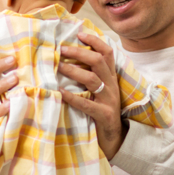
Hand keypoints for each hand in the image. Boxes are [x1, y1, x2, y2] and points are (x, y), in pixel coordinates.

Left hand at [60, 32, 124, 158]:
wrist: (115, 140)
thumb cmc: (101, 114)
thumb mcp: (98, 92)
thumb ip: (89, 77)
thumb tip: (67, 61)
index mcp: (111, 78)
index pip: (107, 53)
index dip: (94, 41)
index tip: (79, 34)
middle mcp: (112, 86)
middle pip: (98, 61)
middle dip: (79, 52)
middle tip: (61, 49)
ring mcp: (109, 101)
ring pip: (93, 79)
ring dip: (74, 70)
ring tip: (58, 66)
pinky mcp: (104, 116)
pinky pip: (87, 104)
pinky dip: (72, 98)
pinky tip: (60, 93)